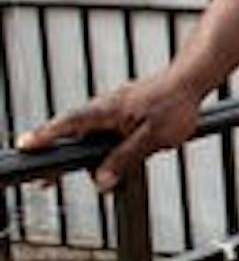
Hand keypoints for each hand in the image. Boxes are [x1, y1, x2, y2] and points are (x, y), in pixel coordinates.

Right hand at [16, 66, 204, 192]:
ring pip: (92, 135)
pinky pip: (106, 132)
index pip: (69, 124)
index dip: (46, 136)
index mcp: (108, 110)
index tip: (25, 145)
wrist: (192, 78)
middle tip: (44, 181)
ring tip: (74, 177)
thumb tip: (101, 181)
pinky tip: (111, 160)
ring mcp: (116, 108)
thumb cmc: (176, 103)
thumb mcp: (152, 138)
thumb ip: (125, 159)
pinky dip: (100, 146)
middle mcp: (107, 106)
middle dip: (57, 156)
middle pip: (74, 133)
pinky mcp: (126, 111)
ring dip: (82, 153)